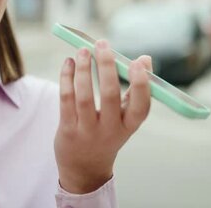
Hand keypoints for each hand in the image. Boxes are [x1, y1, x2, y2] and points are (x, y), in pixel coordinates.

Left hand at [54, 39, 151, 193]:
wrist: (84, 167)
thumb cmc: (108, 133)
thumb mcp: (125, 118)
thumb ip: (134, 91)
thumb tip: (145, 59)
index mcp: (129, 126)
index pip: (141, 107)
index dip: (141, 86)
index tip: (137, 63)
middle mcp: (110, 130)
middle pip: (110, 96)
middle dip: (106, 67)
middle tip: (102, 44)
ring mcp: (87, 131)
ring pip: (84, 96)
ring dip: (83, 69)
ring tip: (82, 50)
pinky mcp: (67, 129)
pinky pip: (66, 99)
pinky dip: (66, 78)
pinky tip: (68, 62)